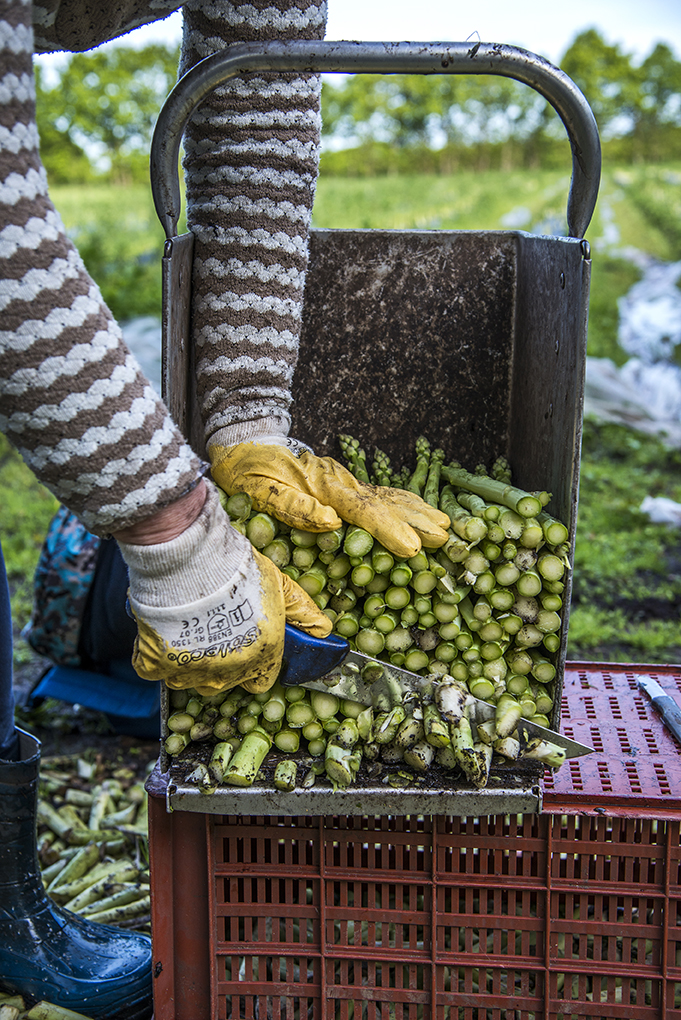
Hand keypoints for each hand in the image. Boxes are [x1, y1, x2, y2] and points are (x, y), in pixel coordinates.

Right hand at [116, 481, 330, 695]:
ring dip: (190, 662)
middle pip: (224, 683)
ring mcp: (190, 671)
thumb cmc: (238, 572)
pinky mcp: (157, 663)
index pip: (261, 682)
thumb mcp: (281, 586)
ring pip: (188, 679)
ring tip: (189, 631)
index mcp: (261, 657)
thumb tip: (323, 629)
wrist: (191, 559)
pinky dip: (157, 656)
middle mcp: (227, 672)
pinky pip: (156, 669)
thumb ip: (303, 611)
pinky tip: (163, 634)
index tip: (246, 649)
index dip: (255, 667)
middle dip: (221, 663)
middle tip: (215, 631)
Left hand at [208, 439, 450, 558]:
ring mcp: (344, 482)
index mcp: (323, 487)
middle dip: (416, 522)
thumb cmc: (248, 469)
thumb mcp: (259, 489)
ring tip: (444, 525)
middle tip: (443, 538)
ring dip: (417, 512)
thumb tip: (331, 522)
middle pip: (385, 503)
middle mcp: (340, 483)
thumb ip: (293, 507)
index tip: (412, 547)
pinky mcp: (342, 485)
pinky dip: (403, 502)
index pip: (363, 511)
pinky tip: (418, 510)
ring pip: (387, 497)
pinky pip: (379, 495)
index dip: (389, 530)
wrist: (245, 441)